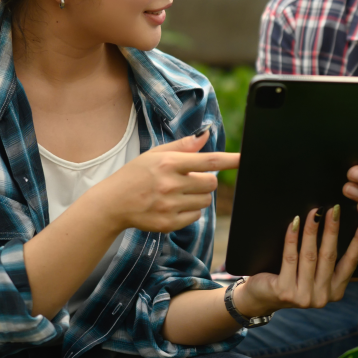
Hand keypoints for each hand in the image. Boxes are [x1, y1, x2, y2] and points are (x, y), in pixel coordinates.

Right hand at [92, 130, 239, 234]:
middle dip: (206, 180)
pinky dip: (190, 211)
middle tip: (190, 179)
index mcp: (168, 163)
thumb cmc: (136, 174)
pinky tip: (173, 205)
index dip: (230, 160)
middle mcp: (170, 184)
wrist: (112, 203)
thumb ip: (183, 146)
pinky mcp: (168, 223)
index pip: (208, 160)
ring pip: (205, 201)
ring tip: (178, 192)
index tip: (244, 159)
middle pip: (211, 183)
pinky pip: (195, 216)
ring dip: (198, 196)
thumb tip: (207, 135)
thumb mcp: (155, 154)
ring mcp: (169, 206)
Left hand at [234, 206, 357, 316]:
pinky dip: (292, 238)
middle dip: (332, 230)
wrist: (262, 298)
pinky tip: (294, 223)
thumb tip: (341, 232)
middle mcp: (322, 297)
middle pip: (329, 256)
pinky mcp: (285, 291)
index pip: (350, 263)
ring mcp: (303, 296)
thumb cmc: (292, 279)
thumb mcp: (315, 276)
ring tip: (314, 212)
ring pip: (310, 255)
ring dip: (312, 230)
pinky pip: (290, 258)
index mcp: (335, 292)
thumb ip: (329, 264)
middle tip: (334, 209)